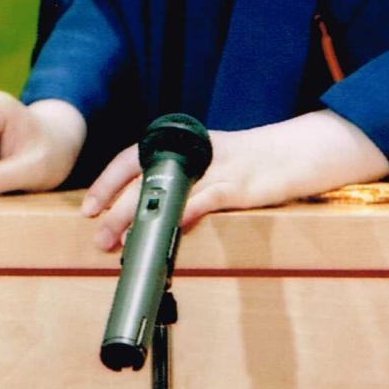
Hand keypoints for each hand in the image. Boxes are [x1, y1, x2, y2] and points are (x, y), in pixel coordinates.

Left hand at [81, 111, 388, 250]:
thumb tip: (150, 217)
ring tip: (122, 242)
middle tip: (98, 236)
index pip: (133, 157)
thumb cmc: (255, 166)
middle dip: (116, 209)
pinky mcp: (241, 184)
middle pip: (144, 177)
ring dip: (142, 217)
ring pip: (169, 189)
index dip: (107, 182)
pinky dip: (187, 212)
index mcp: (185, 147)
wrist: (301, 152)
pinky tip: (173, 227)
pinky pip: (207, 199)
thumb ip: (184, 186)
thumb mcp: (213, 170)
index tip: (87, 208)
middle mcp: (196, 153)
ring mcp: (217, 168)